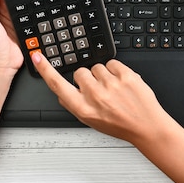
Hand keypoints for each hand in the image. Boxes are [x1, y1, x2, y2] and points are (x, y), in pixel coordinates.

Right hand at [31, 53, 173, 144]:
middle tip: (100, 91)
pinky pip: (112, 63)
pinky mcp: (126, 75)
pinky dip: (117, 71)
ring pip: (97, 67)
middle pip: (80, 72)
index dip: (45, 69)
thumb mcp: (91, 121)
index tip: (36, 56)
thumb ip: (75, 105)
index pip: (57, 85)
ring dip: (104, 75)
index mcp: (83, 109)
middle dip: (88, 78)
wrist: (147, 126)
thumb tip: (62, 91)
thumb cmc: (120, 126)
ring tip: (114, 90)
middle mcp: (95, 96)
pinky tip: (122, 84)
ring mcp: (111, 84)